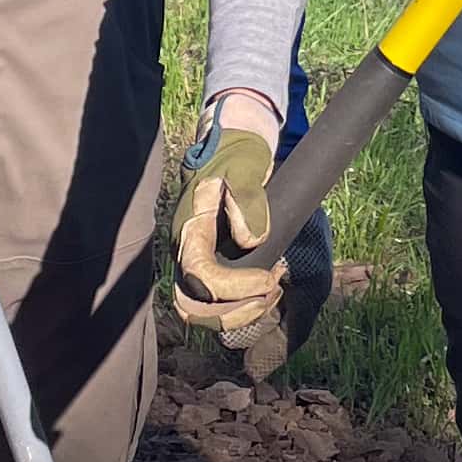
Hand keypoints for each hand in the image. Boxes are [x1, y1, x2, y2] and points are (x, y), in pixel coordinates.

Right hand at [172, 123, 287, 345]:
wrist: (234, 147)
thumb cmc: (237, 154)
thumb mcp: (245, 166)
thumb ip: (247, 198)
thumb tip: (251, 239)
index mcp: (190, 231)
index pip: (202, 278)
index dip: (236, 289)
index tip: (271, 276)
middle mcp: (187, 252)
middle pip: (194, 308)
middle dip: (235, 313)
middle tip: (273, 290)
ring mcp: (196, 261)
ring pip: (203, 311)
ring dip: (241, 314)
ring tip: (275, 290)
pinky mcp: (210, 265)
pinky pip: (217, 303)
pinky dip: (243, 306)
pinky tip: (270, 287)